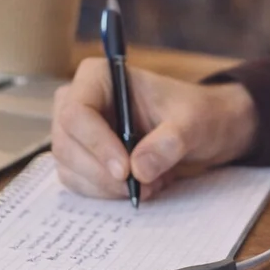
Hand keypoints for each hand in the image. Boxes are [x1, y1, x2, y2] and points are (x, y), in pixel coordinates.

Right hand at [52, 59, 257, 200]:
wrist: (203, 130)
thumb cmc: (197, 114)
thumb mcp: (194, 122)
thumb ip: (170, 140)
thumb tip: (139, 168)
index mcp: (100, 76)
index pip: (76, 111)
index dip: (95, 143)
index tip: (125, 170)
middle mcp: (80, 100)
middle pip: (66, 144)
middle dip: (102, 173)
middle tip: (140, 186)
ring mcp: (79, 131)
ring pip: (69, 168)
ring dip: (107, 187)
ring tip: (150, 183)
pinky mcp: (83, 157)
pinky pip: (79, 183)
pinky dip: (107, 193)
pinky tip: (141, 186)